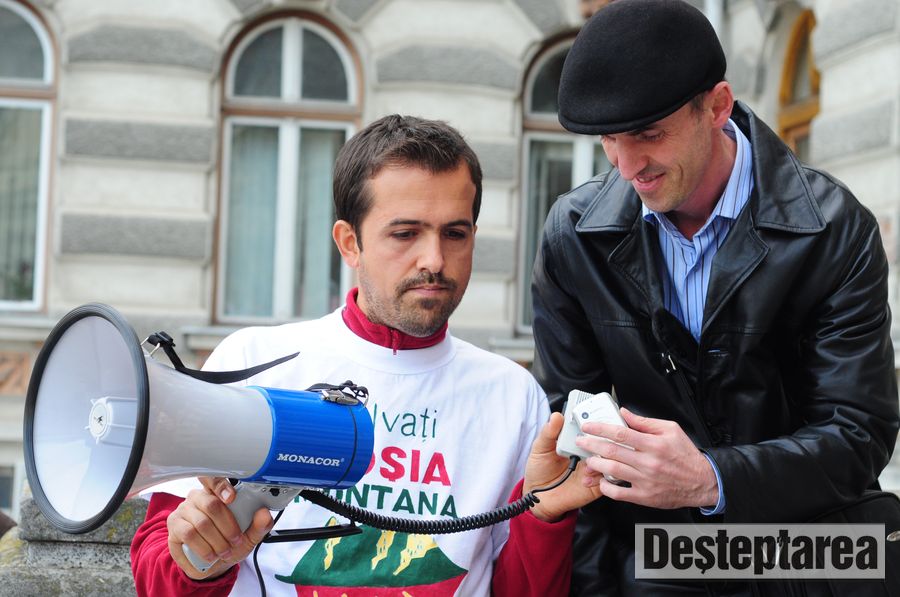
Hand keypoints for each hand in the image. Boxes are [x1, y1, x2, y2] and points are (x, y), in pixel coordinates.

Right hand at [166, 477, 273, 579]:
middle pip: (212, 504)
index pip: (215, 479)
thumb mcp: (248, 537)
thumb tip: (264, 514)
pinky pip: (189, 534)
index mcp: (217, 493)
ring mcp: (184, 509)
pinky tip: (210, 555)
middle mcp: (199, 497)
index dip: (222, 486)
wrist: (209, 564)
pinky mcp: (174, 525)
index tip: (232, 497)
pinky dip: (203, 548)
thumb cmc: (228, 544)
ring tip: (224, 551)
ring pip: (201, 523)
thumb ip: (258, 526)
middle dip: (227, 527)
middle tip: (236, 540)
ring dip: (217, 541)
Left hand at [523, 412, 602, 521]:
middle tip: (587, 444)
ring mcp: (594, 468)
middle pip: (605, 442)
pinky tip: (585, 477)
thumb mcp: (541, 448)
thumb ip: (549, 432)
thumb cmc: (540, 470)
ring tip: (586, 464)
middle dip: (600, 441)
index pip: (593, 428)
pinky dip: (600, 476)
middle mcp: (589, 453)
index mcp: (577, 440)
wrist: (539, 496)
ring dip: (602, 459)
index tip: (589, 422)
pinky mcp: (597, 485)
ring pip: (611, 460)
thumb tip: (556, 416)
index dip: (595, 424)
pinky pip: (609, 480)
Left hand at [576, 408, 718, 508]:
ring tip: (588, 460)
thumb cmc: (686, 455)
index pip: (620, 433)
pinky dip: (607, 487)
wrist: (702, 482)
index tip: (588, 426)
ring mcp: (645, 481)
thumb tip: (624, 413)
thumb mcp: (671, 430)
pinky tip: (602, 481)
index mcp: (653, 444)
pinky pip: (619, 493)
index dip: (600, 428)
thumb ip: (645, 422)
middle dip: (591, 445)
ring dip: (596, 464)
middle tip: (581, 441)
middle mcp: (648, 462)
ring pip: (612, 471)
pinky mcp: (645, 496)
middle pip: (612, 451)